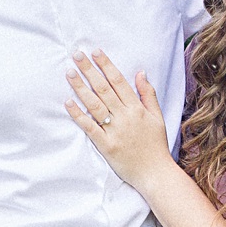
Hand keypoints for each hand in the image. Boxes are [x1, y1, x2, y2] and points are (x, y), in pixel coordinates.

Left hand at [66, 51, 171, 189]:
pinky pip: (90, 127)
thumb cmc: (156, 145)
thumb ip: (148, 94)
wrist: (155, 173)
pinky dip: (79, 115)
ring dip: (81, 88)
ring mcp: (115, 131)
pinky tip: (68, 103)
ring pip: (95, 105)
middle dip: (89, 70)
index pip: (119, 82)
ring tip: (70, 73)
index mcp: (137, 109)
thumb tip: (140, 73)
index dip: (106, 65)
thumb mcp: (157, 117)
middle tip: (77, 55)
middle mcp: (125, 117)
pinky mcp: (106, 146)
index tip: (95, 52)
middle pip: (104, 89)